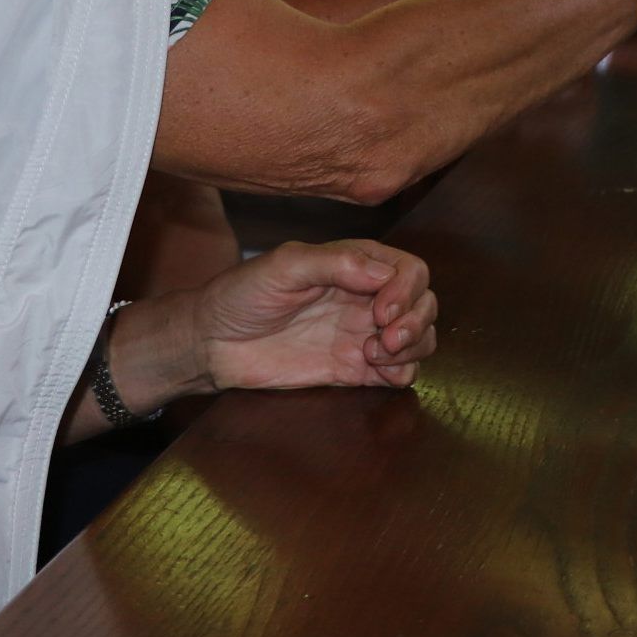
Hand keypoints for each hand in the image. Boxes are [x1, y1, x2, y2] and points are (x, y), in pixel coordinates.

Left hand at [197, 239, 437, 391]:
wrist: (211, 344)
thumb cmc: (242, 295)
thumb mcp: (285, 266)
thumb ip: (335, 263)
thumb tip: (385, 273)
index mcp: (357, 265)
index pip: (410, 271)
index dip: (407, 291)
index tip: (381, 312)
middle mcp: (367, 297)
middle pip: (424, 303)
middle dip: (416, 322)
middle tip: (385, 340)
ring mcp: (363, 334)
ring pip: (420, 337)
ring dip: (413, 347)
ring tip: (376, 356)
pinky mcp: (354, 370)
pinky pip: (398, 371)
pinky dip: (402, 373)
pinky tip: (378, 373)